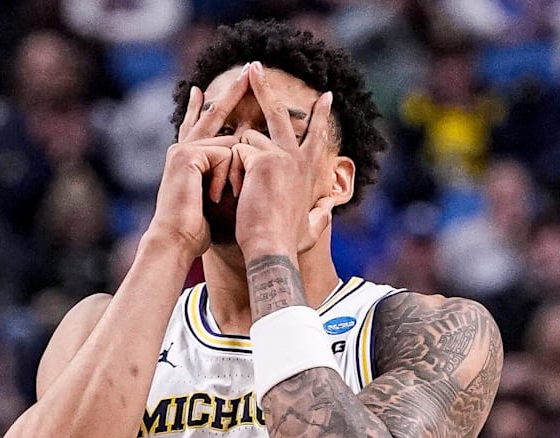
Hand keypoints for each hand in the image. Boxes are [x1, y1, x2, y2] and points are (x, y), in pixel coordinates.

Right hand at [147, 68, 250, 257]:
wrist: (176, 240)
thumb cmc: (196, 230)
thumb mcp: (217, 199)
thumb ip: (227, 178)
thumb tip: (246, 166)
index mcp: (187, 160)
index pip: (195, 127)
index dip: (198, 109)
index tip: (198, 91)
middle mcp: (183, 150)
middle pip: (213, 115)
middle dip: (233, 92)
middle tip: (250, 67)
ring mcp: (183, 149)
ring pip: (231, 145)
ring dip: (234, 176)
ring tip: (217, 200)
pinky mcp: (187, 154)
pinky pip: (226, 154)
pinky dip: (226, 178)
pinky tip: (214, 196)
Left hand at [232, 62, 335, 259]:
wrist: (272, 248)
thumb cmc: (289, 244)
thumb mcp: (312, 227)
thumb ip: (320, 213)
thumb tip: (330, 206)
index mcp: (307, 171)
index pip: (316, 136)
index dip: (322, 115)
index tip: (327, 96)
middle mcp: (295, 158)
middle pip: (280, 115)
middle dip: (265, 88)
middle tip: (255, 67)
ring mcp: (279, 155)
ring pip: (247, 138)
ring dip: (236, 157)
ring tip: (236, 186)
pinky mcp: (262, 159)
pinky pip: (237, 151)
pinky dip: (230, 170)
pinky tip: (231, 190)